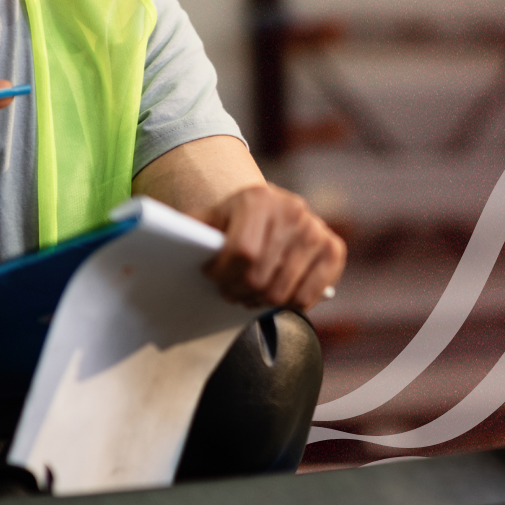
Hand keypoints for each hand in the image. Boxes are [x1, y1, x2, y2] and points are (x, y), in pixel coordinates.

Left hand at [198, 184, 345, 309]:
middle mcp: (293, 211)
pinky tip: (274, 294)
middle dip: (237, 291)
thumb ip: (190, 231)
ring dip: (259, 301)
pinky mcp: (334, 250)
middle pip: (260, 276)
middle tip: (229, 291)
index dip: (222, 274)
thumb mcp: (210, 217)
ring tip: (248, 293)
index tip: (211, 276)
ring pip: (282, 292)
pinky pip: (307, 297)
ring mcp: (316, 231)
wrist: (270, 207)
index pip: (242, 252)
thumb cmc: (233, 219)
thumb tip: (171, 243)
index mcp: (259, 199)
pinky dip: (287, 305)